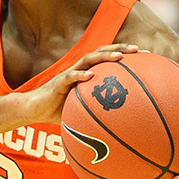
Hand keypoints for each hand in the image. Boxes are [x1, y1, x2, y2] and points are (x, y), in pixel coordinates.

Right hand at [20, 44, 138, 124]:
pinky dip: (80, 75)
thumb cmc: (59, 111)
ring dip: (104, 56)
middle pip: (101, 52)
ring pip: (88, 59)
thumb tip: (124, 129)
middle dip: (121, 48)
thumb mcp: (83, 111)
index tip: (146, 56)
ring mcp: (69, 74)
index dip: (126, 55)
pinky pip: (70, 77)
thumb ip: (100, 113)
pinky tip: (91, 76)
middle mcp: (80, 70)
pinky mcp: (58, 83)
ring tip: (119, 57)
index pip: (108, 59)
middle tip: (139, 50)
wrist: (33, 110)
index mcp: (87, 74)